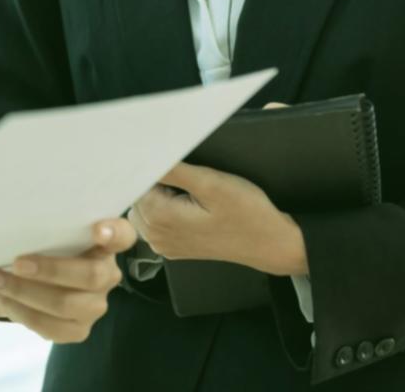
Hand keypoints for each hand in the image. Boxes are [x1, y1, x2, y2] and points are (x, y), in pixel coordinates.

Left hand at [0, 219, 135, 341]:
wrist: (29, 279)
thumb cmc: (41, 244)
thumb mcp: (46, 231)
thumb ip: (45, 228)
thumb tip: (14, 219)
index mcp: (105, 244)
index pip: (123, 236)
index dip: (114, 233)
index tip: (97, 230)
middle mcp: (107, 275)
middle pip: (91, 275)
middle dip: (51, 270)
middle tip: (17, 263)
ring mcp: (95, 305)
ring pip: (66, 304)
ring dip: (25, 292)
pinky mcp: (78, 330)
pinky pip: (51, 327)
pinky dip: (21, 311)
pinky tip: (2, 297)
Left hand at [128, 162, 307, 276]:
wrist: (270, 242)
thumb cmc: (246, 213)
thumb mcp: (211, 183)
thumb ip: (173, 170)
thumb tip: (145, 157)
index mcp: (159, 218)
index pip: (134, 181)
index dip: (151, 167)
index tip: (169, 162)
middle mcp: (155, 235)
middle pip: (136, 194)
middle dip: (156, 181)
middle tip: (188, 179)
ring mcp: (163, 244)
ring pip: (144, 206)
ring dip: (160, 194)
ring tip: (189, 193)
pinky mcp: (172, 247)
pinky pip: (155, 220)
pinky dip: (166, 208)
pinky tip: (189, 205)